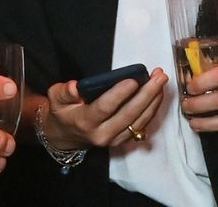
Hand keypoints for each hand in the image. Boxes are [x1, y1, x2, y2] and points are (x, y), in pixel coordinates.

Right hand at [41, 68, 167, 149]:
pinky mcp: (123, 140)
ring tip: (161, 80)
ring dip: (154, 100)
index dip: (119, 94)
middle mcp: (102, 134)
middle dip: (147, 94)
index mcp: (85, 122)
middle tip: (159, 76)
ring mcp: (115, 139)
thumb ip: (64, 92)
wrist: (66, 137)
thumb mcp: (56, 99)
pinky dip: (152, 108)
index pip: (105, 108)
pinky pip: (142, 125)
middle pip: (129, 114)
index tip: (133, 80)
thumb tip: (75, 87)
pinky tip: (158, 93)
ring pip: (139, 120)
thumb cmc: (63, 112)